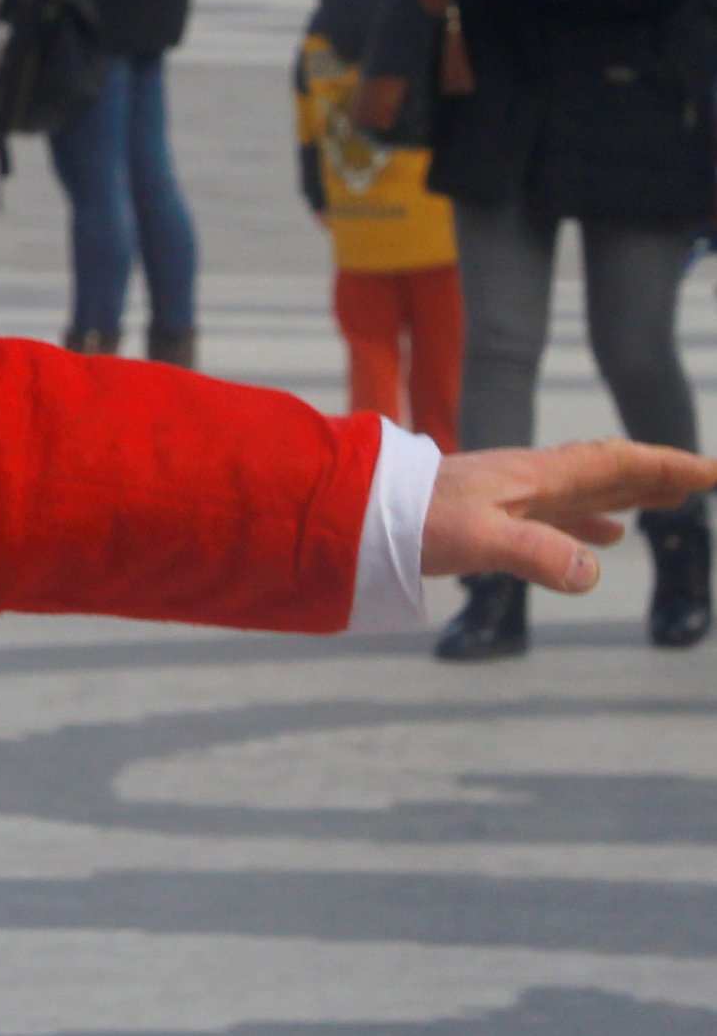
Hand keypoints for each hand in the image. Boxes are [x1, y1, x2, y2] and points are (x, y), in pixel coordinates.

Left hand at [420, 439, 716, 592]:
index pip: (614, 463)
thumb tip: (592, 572)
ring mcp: (511, 495)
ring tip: (666, 504)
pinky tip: (601, 542)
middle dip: (657, 476)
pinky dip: (589, 522)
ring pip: (585, 491)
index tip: (711, 470)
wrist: (354, 513)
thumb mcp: (478, 539)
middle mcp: (529, 479)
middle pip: (607, 472)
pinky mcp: (492, 515)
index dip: (665, 467)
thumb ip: (535, 553)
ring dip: (628, 495)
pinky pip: (558, 513)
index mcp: (535, 476)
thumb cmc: (412, 521)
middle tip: (704, 479)